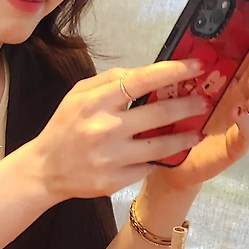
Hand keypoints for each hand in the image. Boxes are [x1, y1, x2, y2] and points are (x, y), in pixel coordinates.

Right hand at [28, 58, 208, 200]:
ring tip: (197, 133)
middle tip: (203, 102)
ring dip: (184, 138)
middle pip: (159, 114)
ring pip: (160, 146)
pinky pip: (147, 167)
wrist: (45, 169)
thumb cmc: (66, 126)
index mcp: (96, 102)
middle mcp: (105, 129)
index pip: (141, 80)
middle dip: (188, 106)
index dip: (173, 72)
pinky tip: (165, 154)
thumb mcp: (79, 94)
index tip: (196, 67)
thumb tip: (147, 71)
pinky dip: (157, 159)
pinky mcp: (114, 181)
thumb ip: (111, 80)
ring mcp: (111, 158)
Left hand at [146, 22, 248, 194]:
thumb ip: (185, 69)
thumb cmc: (175, 122)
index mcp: (227, 82)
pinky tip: (240, 114)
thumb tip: (186, 37)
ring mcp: (240, 122)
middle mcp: (239, 99)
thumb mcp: (177, 90)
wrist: (167, 160)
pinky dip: (246, 123)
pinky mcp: (235, 145)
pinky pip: (247, 133)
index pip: (247, 58)